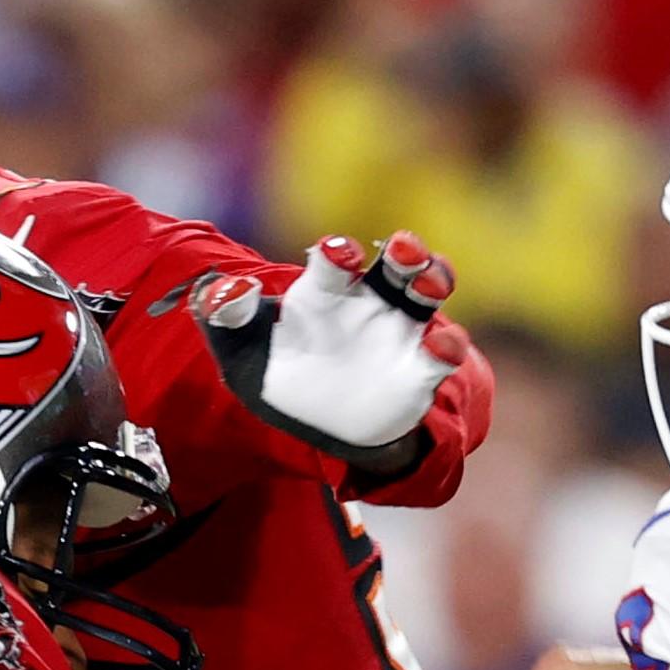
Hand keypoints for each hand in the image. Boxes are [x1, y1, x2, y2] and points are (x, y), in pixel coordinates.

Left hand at [192, 232, 468, 465]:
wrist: (315, 422)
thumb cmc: (279, 369)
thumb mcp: (242, 350)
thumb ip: (227, 317)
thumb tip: (223, 291)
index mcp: (325, 291)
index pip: (335, 262)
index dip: (337, 253)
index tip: (336, 253)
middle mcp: (369, 302)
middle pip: (395, 264)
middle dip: (405, 249)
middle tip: (403, 247)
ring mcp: (399, 333)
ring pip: (427, 294)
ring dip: (434, 279)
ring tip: (430, 282)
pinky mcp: (419, 371)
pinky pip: (440, 353)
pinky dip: (446, 346)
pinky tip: (440, 346)